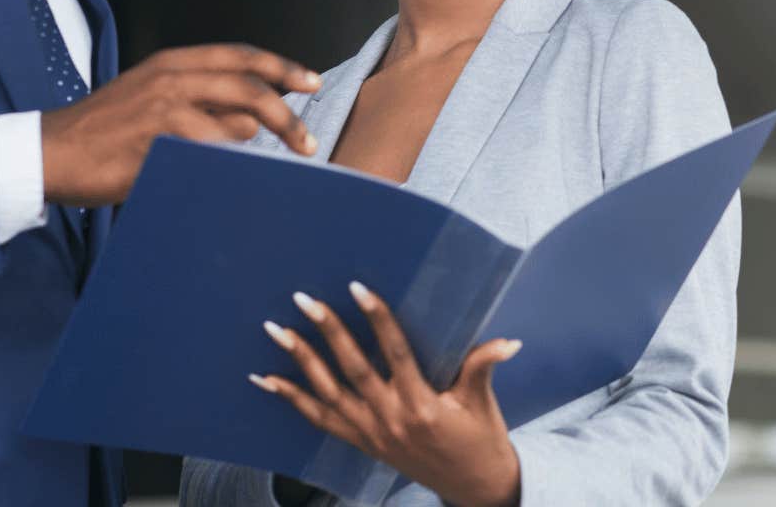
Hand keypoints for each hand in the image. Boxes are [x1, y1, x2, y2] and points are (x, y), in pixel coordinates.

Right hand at [40, 44, 319, 205]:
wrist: (54, 151)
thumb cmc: (106, 129)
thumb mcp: (153, 98)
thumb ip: (201, 102)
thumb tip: (253, 122)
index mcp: (173, 62)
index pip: (241, 56)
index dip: (281, 67)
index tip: (312, 82)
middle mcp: (172, 78)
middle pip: (248, 88)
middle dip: (286, 116)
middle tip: (308, 142)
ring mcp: (164, 110)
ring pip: (233, 125)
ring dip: (253, 150)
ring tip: (254, 170)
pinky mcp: (156, 143)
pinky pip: (208, 156)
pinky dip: (225, 167)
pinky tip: (224, 179)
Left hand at [251, 283, 522, 506]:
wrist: (472, 487)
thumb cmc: (480, 439)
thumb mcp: (483, 403)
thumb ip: (484, 367)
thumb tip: (509, 343)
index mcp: (422, 405)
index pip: (396, 354)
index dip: (377, 320)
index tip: (359, 289)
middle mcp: (391, 419)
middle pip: (353, 369)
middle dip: (327, 332)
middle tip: (305, 300)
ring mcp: (371, 433)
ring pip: (328, 393)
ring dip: (300, 361)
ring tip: (276, 331)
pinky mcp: (361, 443)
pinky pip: (319, 420)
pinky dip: (292, 399)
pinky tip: (267, 380)